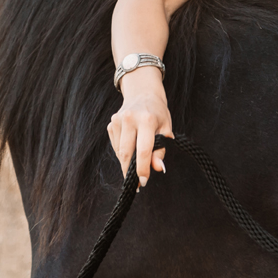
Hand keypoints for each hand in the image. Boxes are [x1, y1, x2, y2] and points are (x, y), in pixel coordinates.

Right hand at [107, 67, 172, 187]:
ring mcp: (117, 121)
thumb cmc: (158, 113)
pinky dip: (123, 154)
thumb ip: (161, 149)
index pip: (143, 150)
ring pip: (120, 152)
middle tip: (136, 184)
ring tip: (136, 165)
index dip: (143, 168)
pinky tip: (131, 150)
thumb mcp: (166, 128)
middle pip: (127, 153)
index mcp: (147, 120)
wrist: (143, 93)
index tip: (144, 182)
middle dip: (131, 172)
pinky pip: (116, 146)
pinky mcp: (111, 124)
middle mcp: (130, 119)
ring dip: (127, 163)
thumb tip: (159, 168)